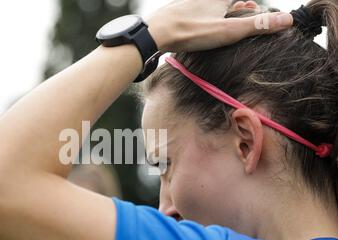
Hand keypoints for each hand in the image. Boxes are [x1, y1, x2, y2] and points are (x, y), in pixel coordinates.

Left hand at [146, 0, 292, 52]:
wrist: (154, 33)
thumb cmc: (190, 31)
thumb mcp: (227, 31)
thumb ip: (256, 25)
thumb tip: (287, 20)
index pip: (244, 0)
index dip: (251, 6)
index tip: (255, 8)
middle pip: (229, 0)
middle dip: (241, 6)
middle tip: (250, 8)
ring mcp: (193, 1)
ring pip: (214, 3)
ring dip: (225, 8)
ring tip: (235, 15)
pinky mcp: (181, 9)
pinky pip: (201, 8)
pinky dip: (210, 13)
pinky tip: (206, 24)